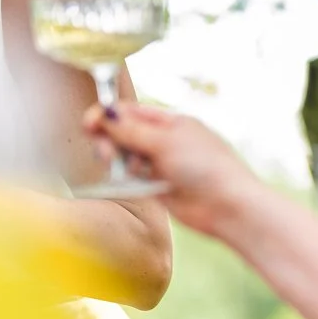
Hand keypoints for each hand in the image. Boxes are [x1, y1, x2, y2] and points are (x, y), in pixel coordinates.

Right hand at [84, 103, 261, 238]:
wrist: (227, 206)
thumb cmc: (206, 167)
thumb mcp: (165, 142)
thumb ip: (131, 131)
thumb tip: (105, 113)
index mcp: (170, 122)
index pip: (132, 112)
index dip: (109, 114)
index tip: (90, 121)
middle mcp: (164, 141)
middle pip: (124, 133)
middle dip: (109, 138)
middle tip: (103, 150)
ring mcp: (160, 165)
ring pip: (126, 156)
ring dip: (116, 158)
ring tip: (114, 165)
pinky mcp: (157, 188)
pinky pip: (132, 179)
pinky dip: (125, 177)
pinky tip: (126, 179)